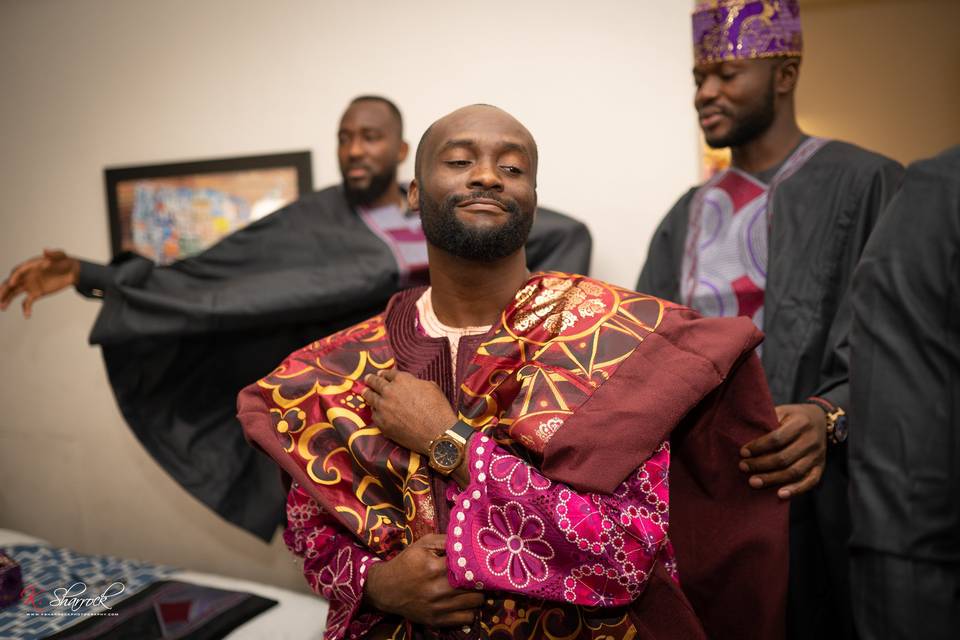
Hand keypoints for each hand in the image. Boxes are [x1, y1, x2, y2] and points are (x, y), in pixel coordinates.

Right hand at [0, 249, 79, 317]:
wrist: (72, 271)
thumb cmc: (65, 261)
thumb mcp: (61, 256)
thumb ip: (53, 254)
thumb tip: (45, 250)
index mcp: (30, 266)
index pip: (18, 271)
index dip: (14, 277)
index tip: (11, 283)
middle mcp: (27, 275)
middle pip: (12, 283)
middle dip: (4, 289)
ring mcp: (30, 285)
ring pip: (14, 292)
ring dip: (7, 299)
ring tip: (2, 307)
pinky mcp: (36, 293)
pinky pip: (27, 301)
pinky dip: (26, 308)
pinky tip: (27, 315)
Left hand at [362, 369, 456, 454]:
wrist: (437, 433)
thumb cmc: (438, 409)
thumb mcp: (431, 387)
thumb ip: (417, 383)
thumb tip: (412, 384)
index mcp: (402, 380)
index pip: (389, 374)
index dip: (385, 373)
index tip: (381, 374)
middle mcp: (389, 391)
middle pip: (376, 383)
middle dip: (371, 380)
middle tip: (368, 378)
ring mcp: (383, 408)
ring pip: (371, 398)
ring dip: (367, 393)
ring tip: (365, 391)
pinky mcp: (382, 423)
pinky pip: (374, 415)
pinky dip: (375, 411)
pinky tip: (375, 410)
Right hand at [364, 533, 482, 626]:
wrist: (385, 589)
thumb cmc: (406, 563)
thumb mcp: (422, 544)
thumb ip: (446, 540)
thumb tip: (469, 539)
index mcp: (433, 567)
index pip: (468, 564)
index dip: (478, 562)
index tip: (483, 560)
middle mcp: (436, 589)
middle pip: (475, 585)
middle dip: (480, 579)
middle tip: (481, 574)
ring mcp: (438, 607)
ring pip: (475, 603)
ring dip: (477, 594)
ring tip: (473, 588)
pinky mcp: (437, 620)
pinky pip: (467, 618)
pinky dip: (470, 610)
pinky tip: (464, 602)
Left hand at [739, 403, 826, 498]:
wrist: (821, 420)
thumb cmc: (793, 416)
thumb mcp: (782, 411)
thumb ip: (768, 420)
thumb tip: (743, 433)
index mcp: (801, 423)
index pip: (777, 438)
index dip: (758, 447)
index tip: (743, 452)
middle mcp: (811, 440)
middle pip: (784, 457)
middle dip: (761, 464)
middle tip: (743, 467)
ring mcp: (817, 455)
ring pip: (794, 472)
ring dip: (772, 479)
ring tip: (753, 482)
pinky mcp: (820, 467)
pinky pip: (810, 482)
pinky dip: (796, 490)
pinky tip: (780, 494)